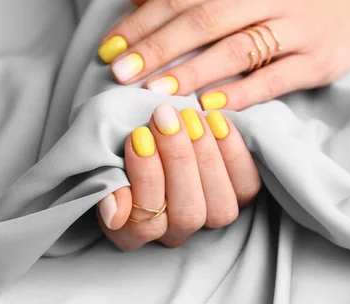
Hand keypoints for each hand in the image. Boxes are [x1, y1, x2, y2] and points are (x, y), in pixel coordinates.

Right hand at [96, 104, 259, 249]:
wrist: (150, 125)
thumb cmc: (123, 141)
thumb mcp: (103, 156)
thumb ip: (104, 181)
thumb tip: (115, 214)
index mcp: (132, 232)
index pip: (144, 224)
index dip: (145, 180)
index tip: (138, 135)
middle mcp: (173, 232)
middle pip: (187, 215)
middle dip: (177, 161)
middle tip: (165, 117)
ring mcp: (208, 218)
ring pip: (219, 209)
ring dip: (205, 156)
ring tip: (190, 117)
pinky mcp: (237, 197)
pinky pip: (246, 187)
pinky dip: (233, 152)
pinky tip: (216, 120)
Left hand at [97, 0, 349, 109]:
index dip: (142, 21)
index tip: (109, 47)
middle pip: (203, 20)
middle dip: (156, 48)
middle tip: (119, 73)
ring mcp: (297, 26)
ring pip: (236, 49)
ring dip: (191, 71)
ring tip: (155, 92)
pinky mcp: (317, 60)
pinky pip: (274, 79)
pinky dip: (241, 92)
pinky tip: (210, 106)